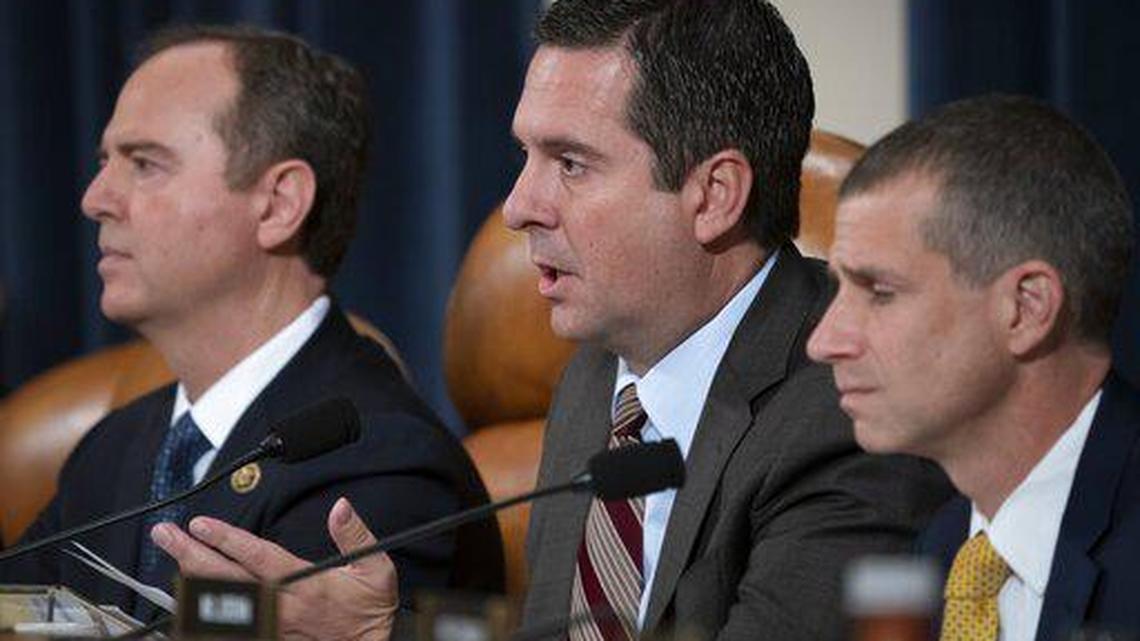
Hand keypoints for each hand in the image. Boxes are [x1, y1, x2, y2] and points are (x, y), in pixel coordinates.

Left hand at [152, 497, 396, 640]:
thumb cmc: (370, 612)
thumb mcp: (376, 570)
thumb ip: (355, 536)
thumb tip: (341, 507)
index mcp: (305, 585)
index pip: (258, 558)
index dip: (227, 540)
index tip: (202, 524)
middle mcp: (281, 607)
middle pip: (226, 580)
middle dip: (192, 554)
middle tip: (167, 535)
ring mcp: (270, 627)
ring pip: (220, 605)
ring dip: (192, 581)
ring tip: (172, 558)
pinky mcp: (267, 638)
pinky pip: (228, 628)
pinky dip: (203, 615)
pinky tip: (186, 600)